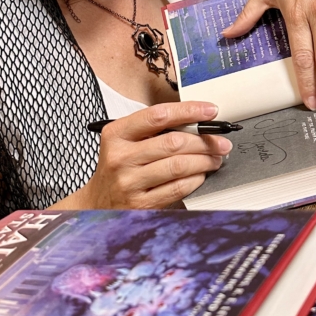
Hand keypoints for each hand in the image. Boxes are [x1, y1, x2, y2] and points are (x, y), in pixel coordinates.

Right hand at [68, 102, 231, 208]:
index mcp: (116, 134)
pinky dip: (196, 179)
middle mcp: (121, 158)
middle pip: (174, 142)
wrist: (95, 203)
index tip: (209, 111)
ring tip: (215, 158)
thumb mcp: (125, 141)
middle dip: (204, 140)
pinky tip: (201, 175)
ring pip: (179, 166)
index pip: (158, 115)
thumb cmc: (117, 167)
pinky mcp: (141, 204)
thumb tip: (197, 122)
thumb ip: (154, 130)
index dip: (189, 111)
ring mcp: (130, 183)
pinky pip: (178, 188)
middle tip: (220, 141)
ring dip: (204, 160)